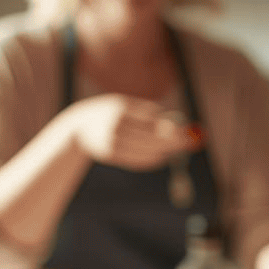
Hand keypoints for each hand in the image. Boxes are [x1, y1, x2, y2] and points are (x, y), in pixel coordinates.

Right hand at [65, 94, 199, 170]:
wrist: (78, 128)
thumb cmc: (110, 114)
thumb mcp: (126, 107)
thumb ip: (147, 114)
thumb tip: (176, 125)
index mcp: (122, 108)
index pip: (152, 119)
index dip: (171, 127)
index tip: (186, 130)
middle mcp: (116, 124)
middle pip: (152, 136)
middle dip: (173, 140)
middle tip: (190, 142)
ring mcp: (112, 141)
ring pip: (147, 150)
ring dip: (165, 151)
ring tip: (175, 150)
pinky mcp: (111, 155)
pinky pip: (138, 161)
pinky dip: (153, 160)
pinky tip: (161, 157)